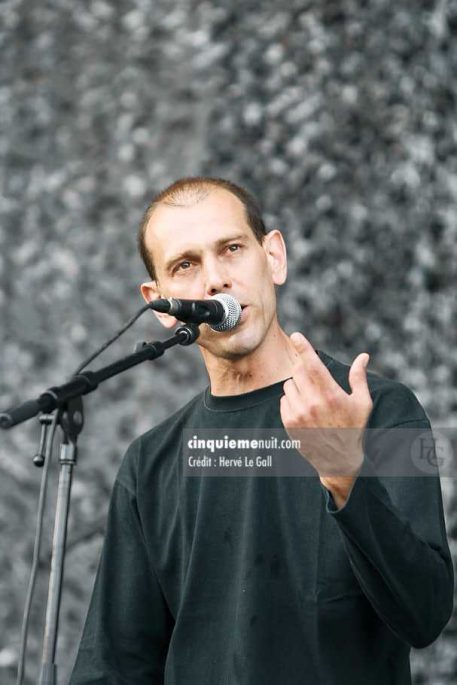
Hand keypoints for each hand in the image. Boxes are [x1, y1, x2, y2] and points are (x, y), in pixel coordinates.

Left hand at [280, 333, 372, 498]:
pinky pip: (284, 400)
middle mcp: (313, 403)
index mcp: (332, 395)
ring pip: (289, 385)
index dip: (304, 347)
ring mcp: (299, 414)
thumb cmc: (353, 429)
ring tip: (312, 400)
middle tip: (315, 381)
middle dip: (304, 370)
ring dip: (298, 386)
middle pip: (298, 371)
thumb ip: (359, 377)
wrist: (338, 460)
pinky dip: (291, 400)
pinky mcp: (289, 423)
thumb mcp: (362, 403)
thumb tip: (364, 356)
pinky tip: (305, 411)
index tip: (296, 335)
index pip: (313, 364)